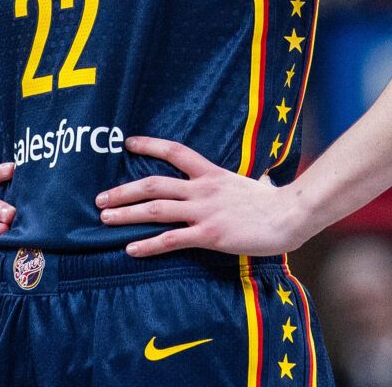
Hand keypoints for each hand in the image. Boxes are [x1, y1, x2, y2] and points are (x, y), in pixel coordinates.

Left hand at [95, 137, 307, 257]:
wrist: (291, 214)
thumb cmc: (277, 201)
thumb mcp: (255, 184)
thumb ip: (247, 181)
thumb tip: (260, 179)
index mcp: (211, 173)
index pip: (174, 151)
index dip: (149, 145)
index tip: (127, 143)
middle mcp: (202, 189)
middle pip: (153, 184)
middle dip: (123, 191)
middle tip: (100, 198)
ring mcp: (204, 211)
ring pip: (155, 209)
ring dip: (126, 214)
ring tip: (104, 219)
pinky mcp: (209, 234)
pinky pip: (171, 239)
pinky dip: (148, 244)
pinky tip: (131, 249)